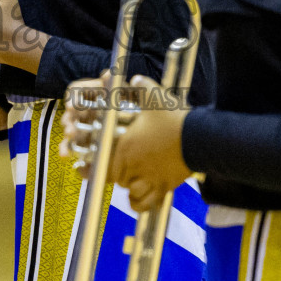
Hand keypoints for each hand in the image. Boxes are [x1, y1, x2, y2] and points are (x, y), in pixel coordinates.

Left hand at [60, 73, 191, 210]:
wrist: (199, 138)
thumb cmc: (175, 119)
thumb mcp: (156, 98)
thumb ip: (141, 87)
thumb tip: (135, 78)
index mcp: (125, 147)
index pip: (101, 162)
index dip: (90, 165)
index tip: (82, 167)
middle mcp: (133, 166)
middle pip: (115, 176)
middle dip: (114, 171)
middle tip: (117, 165)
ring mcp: (149, 178)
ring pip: (128, 190)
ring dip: (126, 186)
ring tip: (129, 178)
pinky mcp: (164, 187)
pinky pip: (146, 202)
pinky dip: (139, 203)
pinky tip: (138, 199)